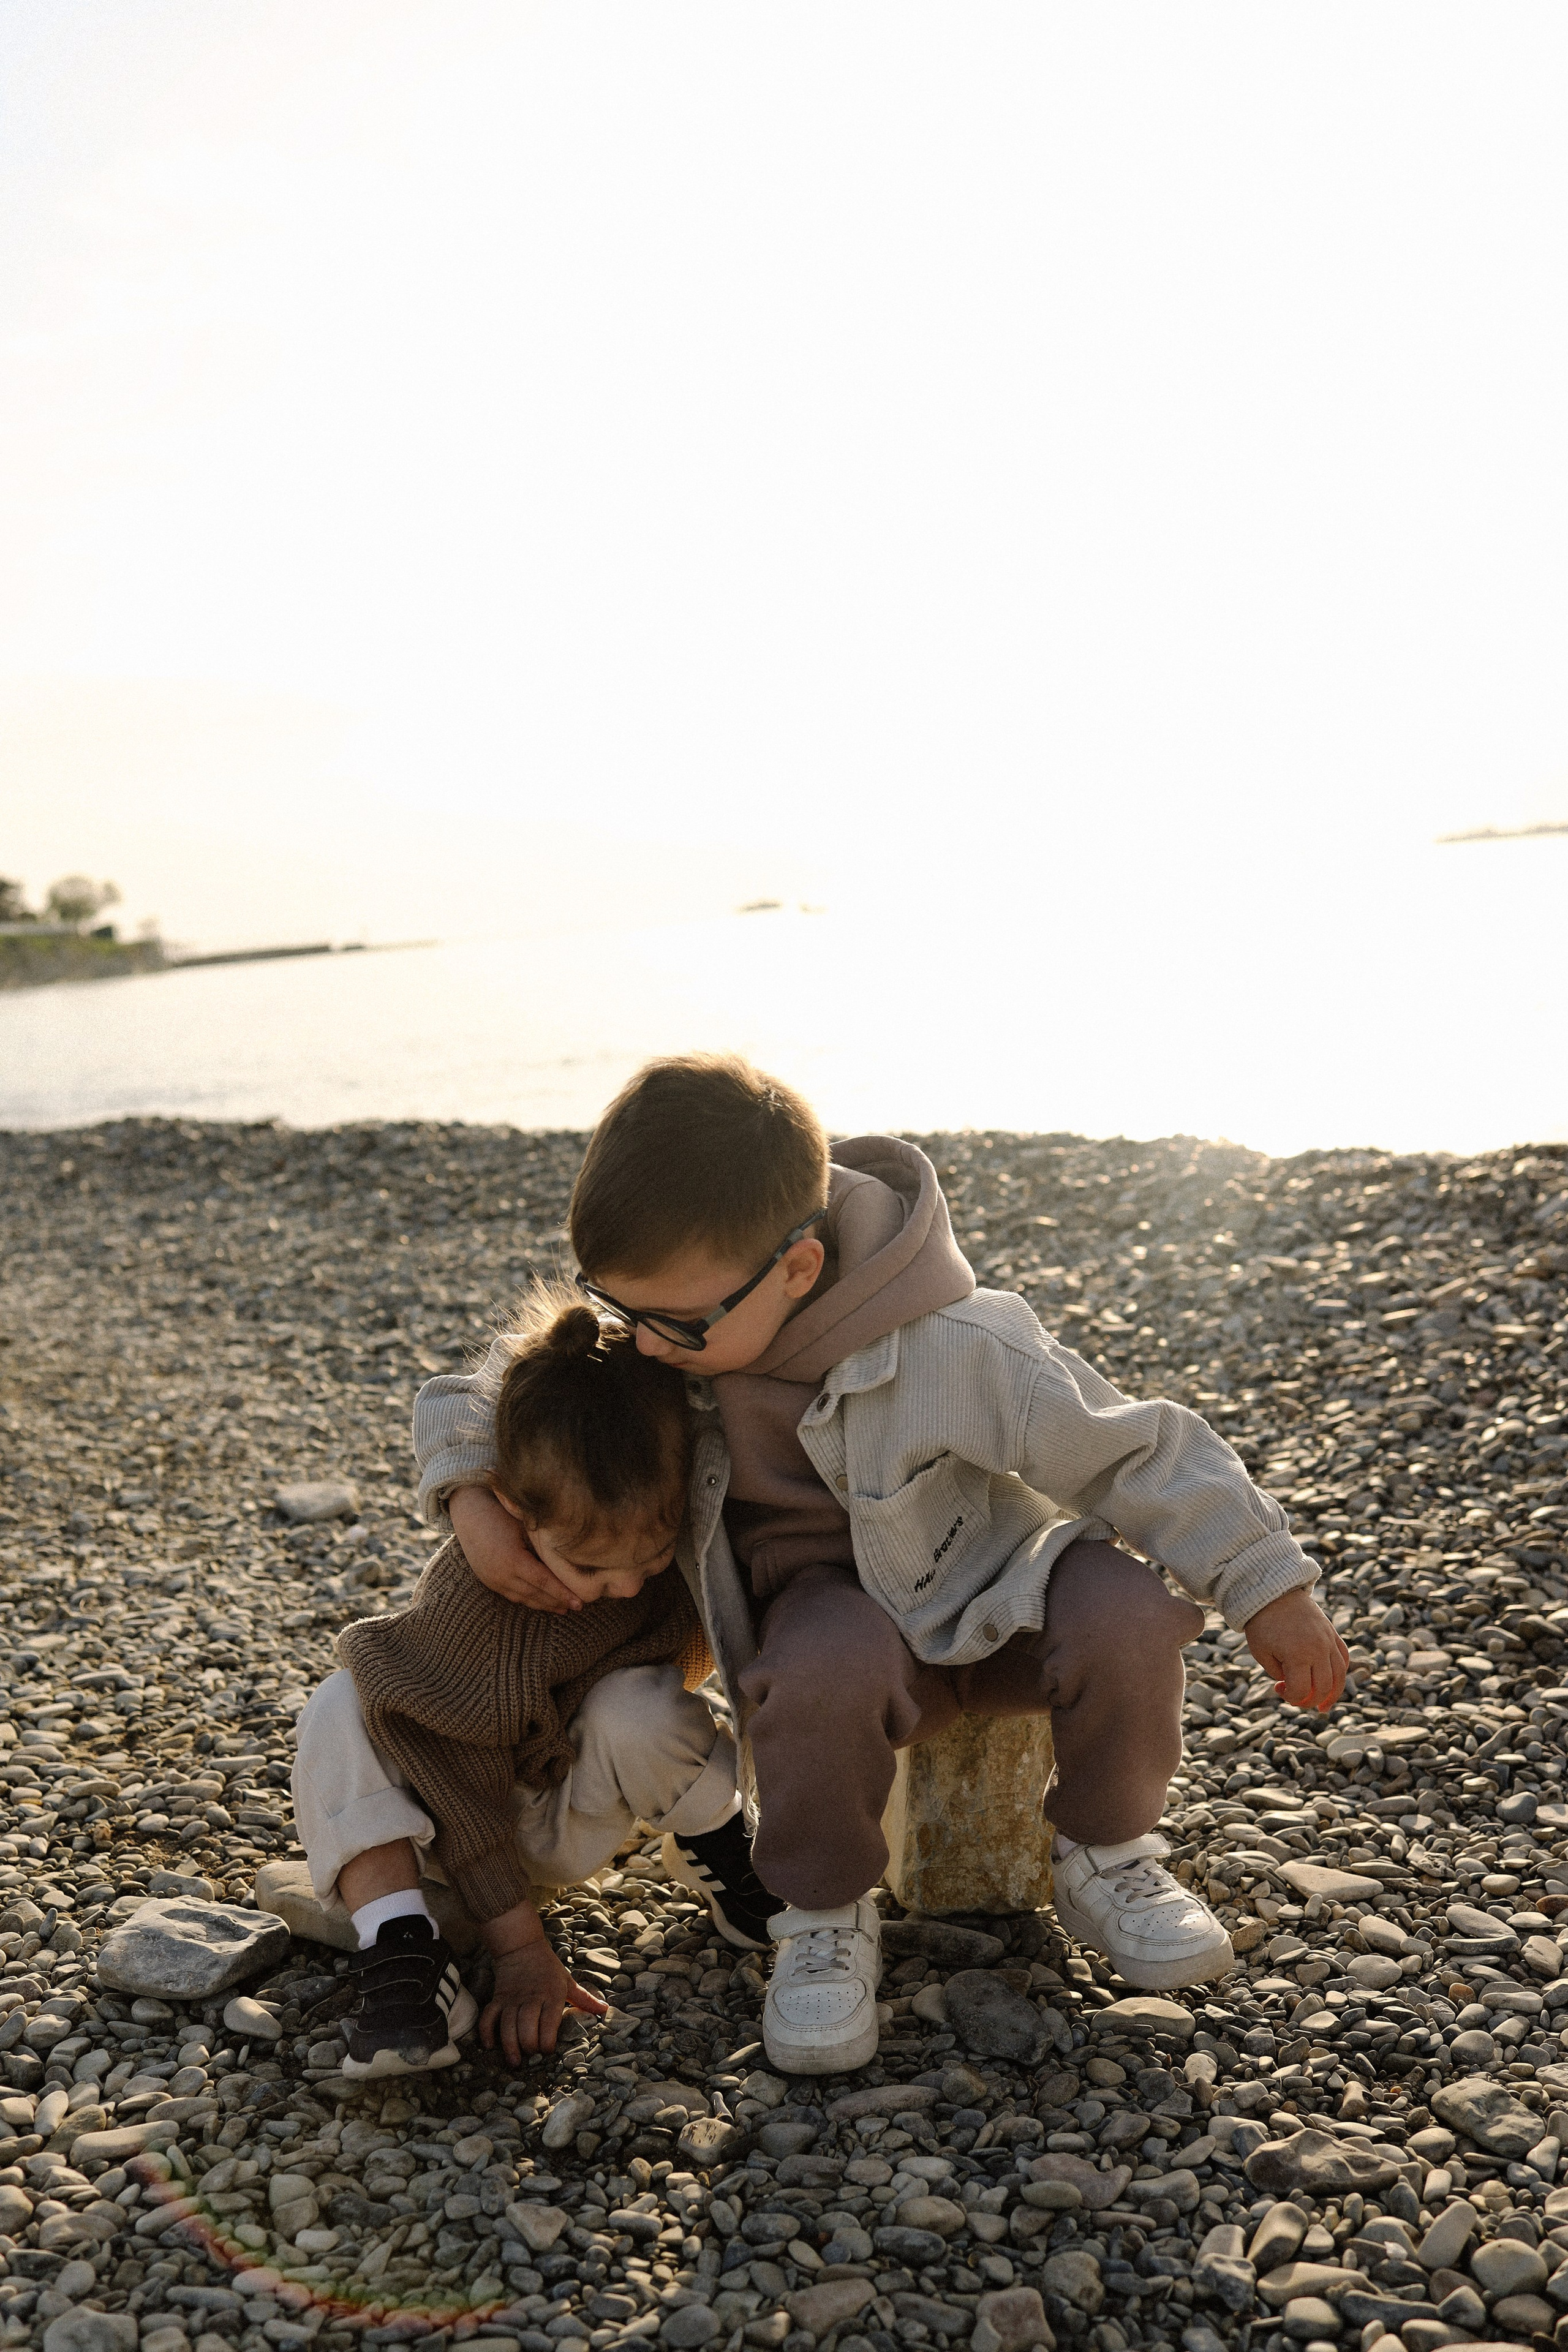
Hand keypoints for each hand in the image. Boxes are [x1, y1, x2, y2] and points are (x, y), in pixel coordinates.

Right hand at [448, 1487, 582, 1613]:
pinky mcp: (489, 1581)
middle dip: (557, 1602)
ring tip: (563, 1609)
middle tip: (578, 1607)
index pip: (543, 1581)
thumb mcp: (524, 1526)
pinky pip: (512, 1596)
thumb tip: (571, 1557)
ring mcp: (493, 1580)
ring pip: (523, 1598)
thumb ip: (543, 1544)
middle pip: (535, 1594)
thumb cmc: (501, 1513)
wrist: (469, 1513)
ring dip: (544, 1605)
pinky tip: (541, 1602)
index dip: (562, 1593)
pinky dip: (529, 1600)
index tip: (579, 1602)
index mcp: (513, 1559)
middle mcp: (501, 1575)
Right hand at [479, 1902, 605, 2061]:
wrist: (521, 1946)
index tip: (549, 2052)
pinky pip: (488, 2016)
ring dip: (509, 2045)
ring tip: (515, 2061)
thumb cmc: (548, 1968)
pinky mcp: (497, 1998)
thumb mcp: (567, 1981)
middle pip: (526, 2026)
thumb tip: (605, 2010)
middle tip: (531, 2057)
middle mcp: (531, 1997)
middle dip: (529, 2046)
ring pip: (507, 2024)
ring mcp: (512, 1998)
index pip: (549, 2021)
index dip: (548, 2041)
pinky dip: (486, 2032)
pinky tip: (489, 2046)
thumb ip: (584, 1998)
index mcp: (551, 1994)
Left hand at [1245, 1586, 1349, 1711]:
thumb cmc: (1262, 1623)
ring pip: (1339, 1676)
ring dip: (1333, 1695)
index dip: (1290, 1697)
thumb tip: (1295, 1685)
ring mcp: (1328, 1641)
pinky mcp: (1332, 1633)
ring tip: (1323, 1706)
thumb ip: (1279, 1673)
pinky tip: (1332, 1683)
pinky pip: (1343, 1658)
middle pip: (1323, 1688)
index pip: (1301, 1691)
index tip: (1278, 1688)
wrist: (1274, 1592)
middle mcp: (1318, 1649)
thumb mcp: (1262, 1652)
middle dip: (1310, 1701)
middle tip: (1296, 1699)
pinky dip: (1340, 1673)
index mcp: (1297, 1655)